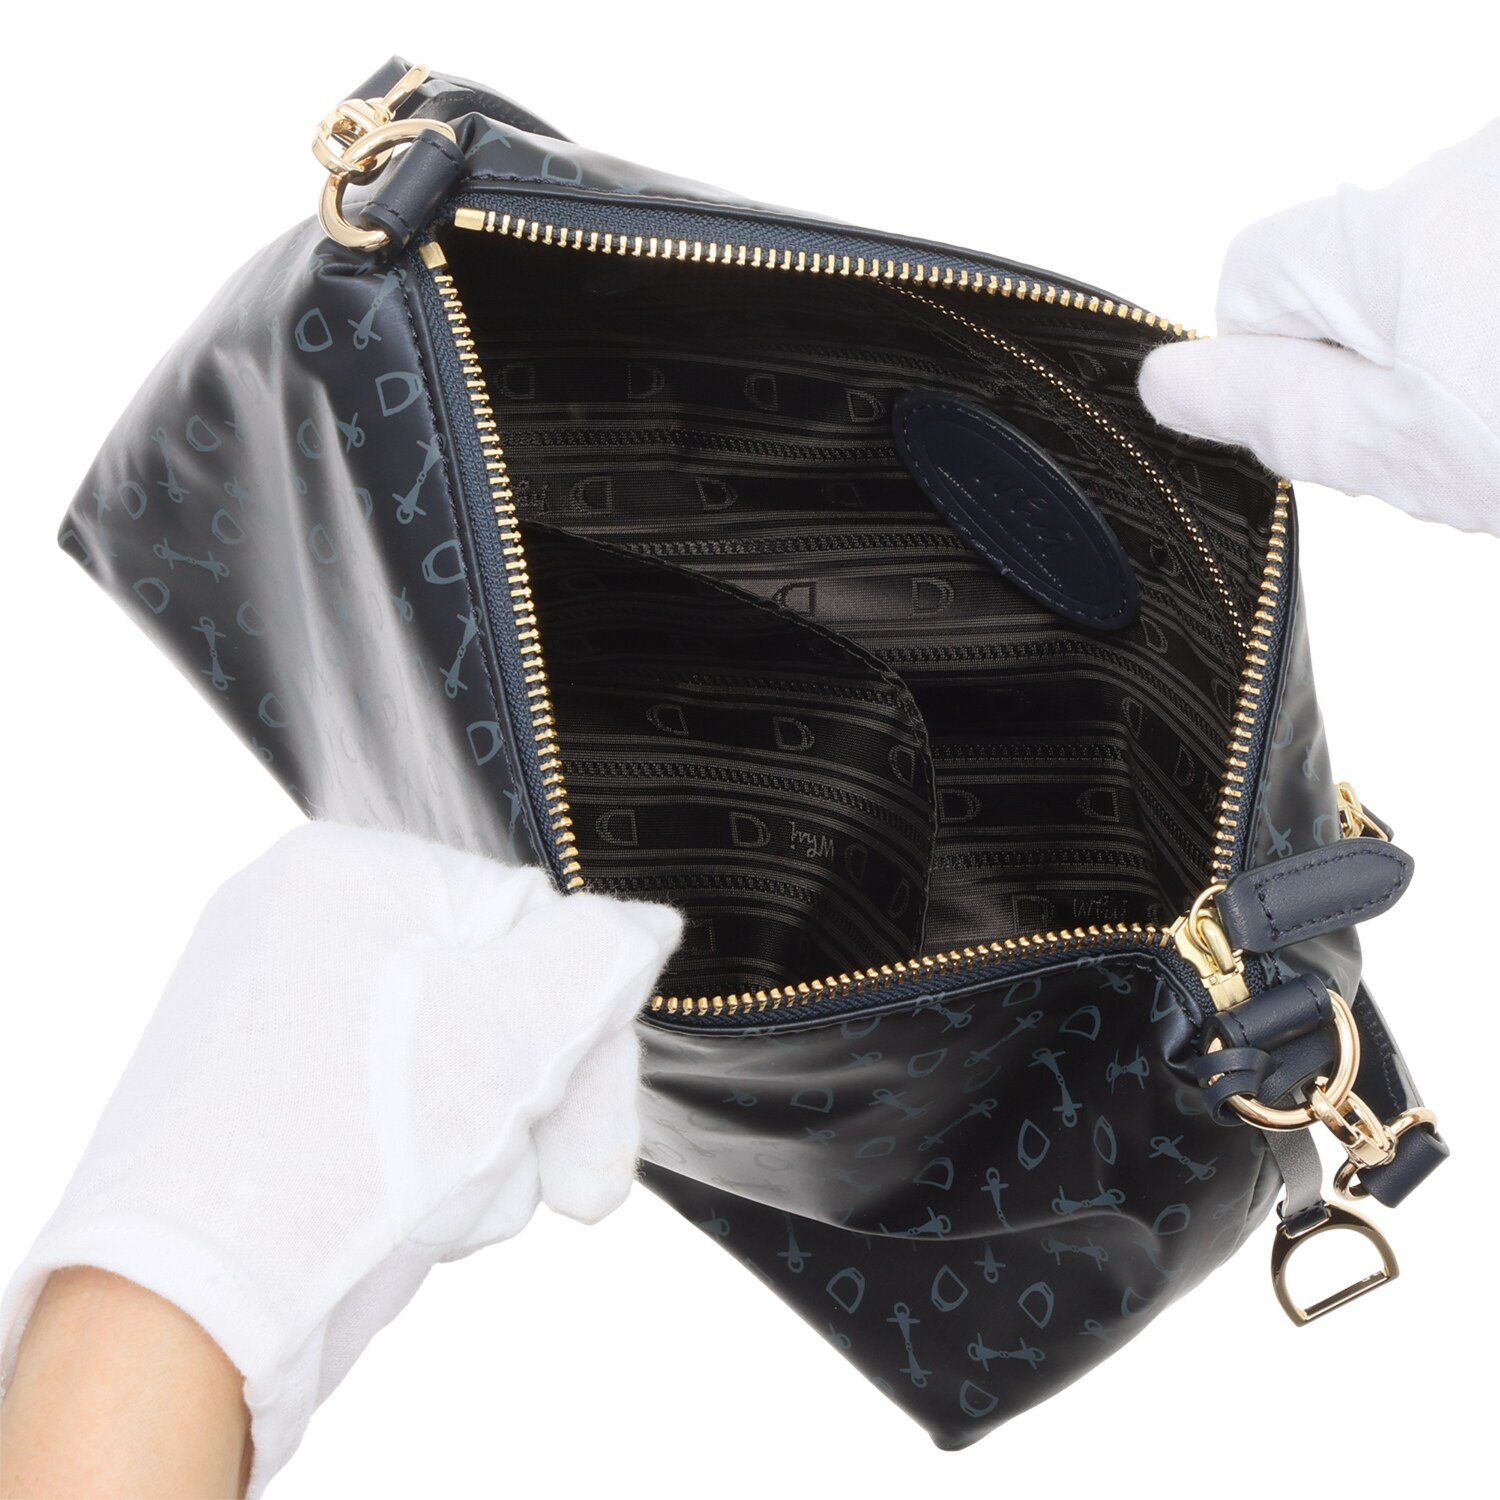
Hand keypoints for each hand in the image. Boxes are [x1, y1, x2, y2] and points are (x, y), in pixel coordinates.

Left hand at [0, 821, 682, 1496]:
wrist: (180, 1312)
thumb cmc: (334, 1151)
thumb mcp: (512, 1029)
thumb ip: (601, 957)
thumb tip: (645, 928)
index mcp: (341, 871)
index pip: (526, 919)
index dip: (581, 1024)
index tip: (598, 1112)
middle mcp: (293, 931)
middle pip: (490, 999)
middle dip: (534, 1099)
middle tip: (571, 1183)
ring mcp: (271, 1023)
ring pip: (449, 1071)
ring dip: (483, 1145)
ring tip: (443, 1201)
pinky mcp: (262, 1107)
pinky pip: (390, 1118)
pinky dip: (421, 1169)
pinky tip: (402, 1215)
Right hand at [1138, 118, 1499, 534]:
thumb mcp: (1400, 445)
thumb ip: (1273, 407)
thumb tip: (1170, 382)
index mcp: (1387, 229)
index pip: (1248, 278)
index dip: (1274, 364)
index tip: (1341, 413)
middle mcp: (1465, 165)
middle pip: (1349, 273)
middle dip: (1376, 352)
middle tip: (1450, 425)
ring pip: (1436, 269)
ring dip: (1459, 333)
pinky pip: (1486, 259)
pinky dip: (1497, 317)